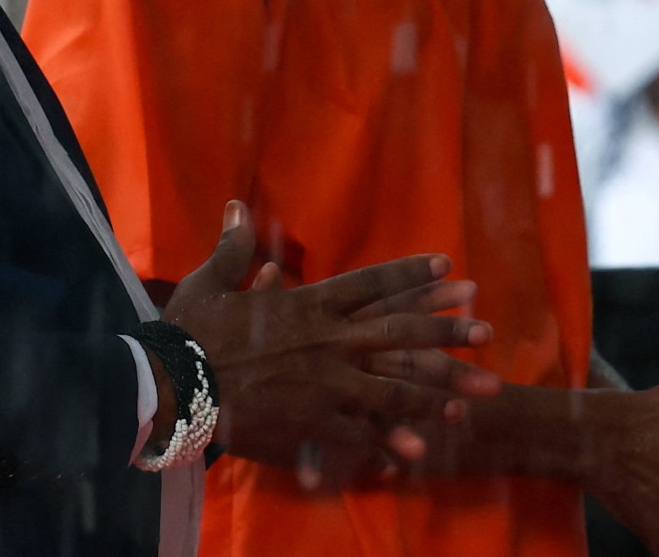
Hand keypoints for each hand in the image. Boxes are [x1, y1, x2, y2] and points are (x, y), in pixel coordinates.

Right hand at [161, 202, 500, 470]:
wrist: (168, 386)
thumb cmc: (187, 333)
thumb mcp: (210, 282)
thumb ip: (233, 247)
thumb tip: (235, 206)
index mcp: (310, 304)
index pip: (373, 283)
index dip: (412, 274)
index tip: (449, 267)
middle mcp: (328, 341)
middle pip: (401, 334)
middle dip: (449, 333)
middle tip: (489, 332)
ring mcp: (324, 383)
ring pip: (395, 388)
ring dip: (440, 393)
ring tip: (478, 398)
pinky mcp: (311, 421)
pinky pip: (361, 434)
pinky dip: (391, 442)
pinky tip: (422, 452)